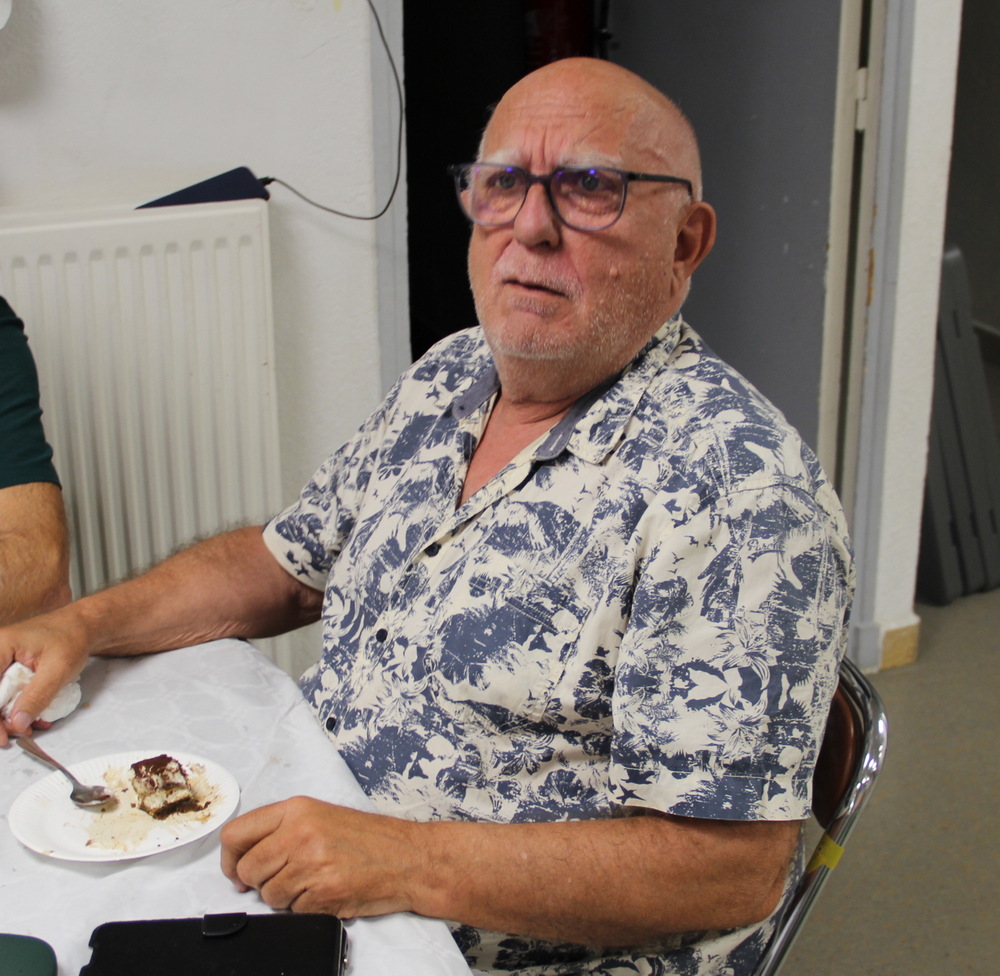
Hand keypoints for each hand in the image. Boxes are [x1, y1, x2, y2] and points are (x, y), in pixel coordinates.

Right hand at [0, 611, 88, 745]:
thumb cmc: (72, 639)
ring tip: (30, 728)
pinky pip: (8, 693)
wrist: (84, 627)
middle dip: (1, 718)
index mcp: (0, 647)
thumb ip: (36, 696)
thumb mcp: (58, 670)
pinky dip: (19, 707)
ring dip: (11, 716)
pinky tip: (34, 718)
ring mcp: (1, 662)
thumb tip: (17, 723)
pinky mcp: (9, 670)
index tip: (3, 736)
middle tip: (17, 734)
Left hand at [219, 797, 426, 917]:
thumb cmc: (370, 838)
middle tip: (286, 878)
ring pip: (268, 895)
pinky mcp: (322, 893)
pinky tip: (328, 892)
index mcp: (296, 809)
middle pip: (248, 870)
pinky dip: (307, 908)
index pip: (236, 834)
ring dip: (286, 897)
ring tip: (314, 882)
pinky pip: (293, 911)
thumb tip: (244, 856)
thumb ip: (282, 829)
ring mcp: (310, 863)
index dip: (231, 859)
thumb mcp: (322, 816)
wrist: (408, 857)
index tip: (238, 869)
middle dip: (261, 882)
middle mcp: (300, 833)